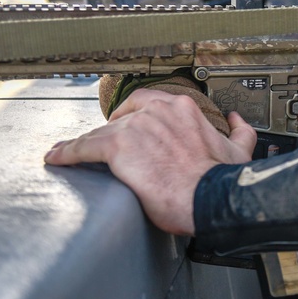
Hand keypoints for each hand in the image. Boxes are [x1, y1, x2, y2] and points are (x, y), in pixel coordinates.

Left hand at [44, 88, 256, 235]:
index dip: (138, 115)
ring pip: (101, 130)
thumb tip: (238, 121)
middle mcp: (158, 111)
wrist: (210, 196)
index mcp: (183, 109)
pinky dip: (67, 152)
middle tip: (107, 141)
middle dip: (112, 125)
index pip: (151, 102)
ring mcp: (136, 127)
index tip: (134, 126)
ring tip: (70, 152)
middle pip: (123, 112)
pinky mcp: (117, 146)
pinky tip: (57, 157)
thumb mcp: (240, 148)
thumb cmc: (223, 177)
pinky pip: (83, 146)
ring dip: (85, 142)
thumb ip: (240, 130)